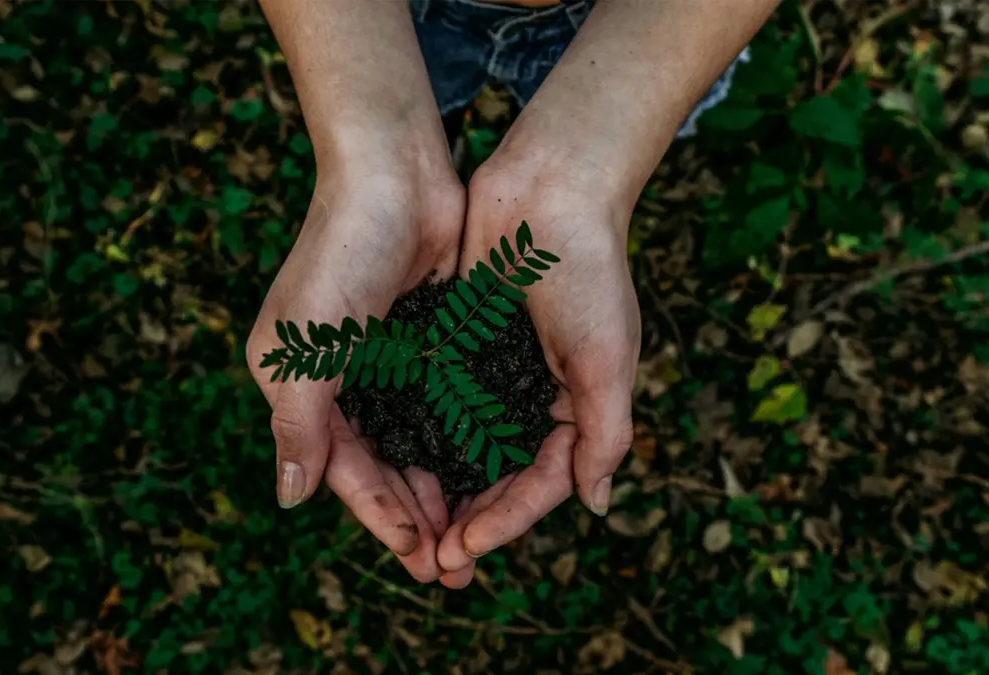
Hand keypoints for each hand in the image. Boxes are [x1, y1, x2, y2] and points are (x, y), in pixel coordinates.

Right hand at [246, 159, 463, 582]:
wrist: (394, 173)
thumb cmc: (341, 253)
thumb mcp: (307, 345)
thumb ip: (299, 423)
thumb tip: (290, 499)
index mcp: (299, 384)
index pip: (342, 468)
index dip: (379, 515)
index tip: (418, 556)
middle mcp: (340, 379)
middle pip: (381, 465)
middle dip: (415, 517)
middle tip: (453, 568)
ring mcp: (385, 361)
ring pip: (415, 444)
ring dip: (441, 489)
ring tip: (473, 536)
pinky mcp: (426, 341)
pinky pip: (443, 407)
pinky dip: (460, 442)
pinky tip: (487, 474)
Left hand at [435, 149, 641, 587]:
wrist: (549, 188)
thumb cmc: (588, 270)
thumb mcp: (607, 356)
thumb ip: (605, 432)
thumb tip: (595, 505)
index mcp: (575, 407)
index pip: (540, 483)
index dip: (506, 521)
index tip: (465, 548)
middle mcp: (532, 397)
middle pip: (497, 476)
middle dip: (468, 520)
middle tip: (432, 562)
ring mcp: (493, 373)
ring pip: (461, 448)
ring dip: (439, 489)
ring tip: (408, 530)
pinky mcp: (458, 344)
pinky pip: (436, 402)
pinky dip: (418, 434)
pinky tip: (390, 462)